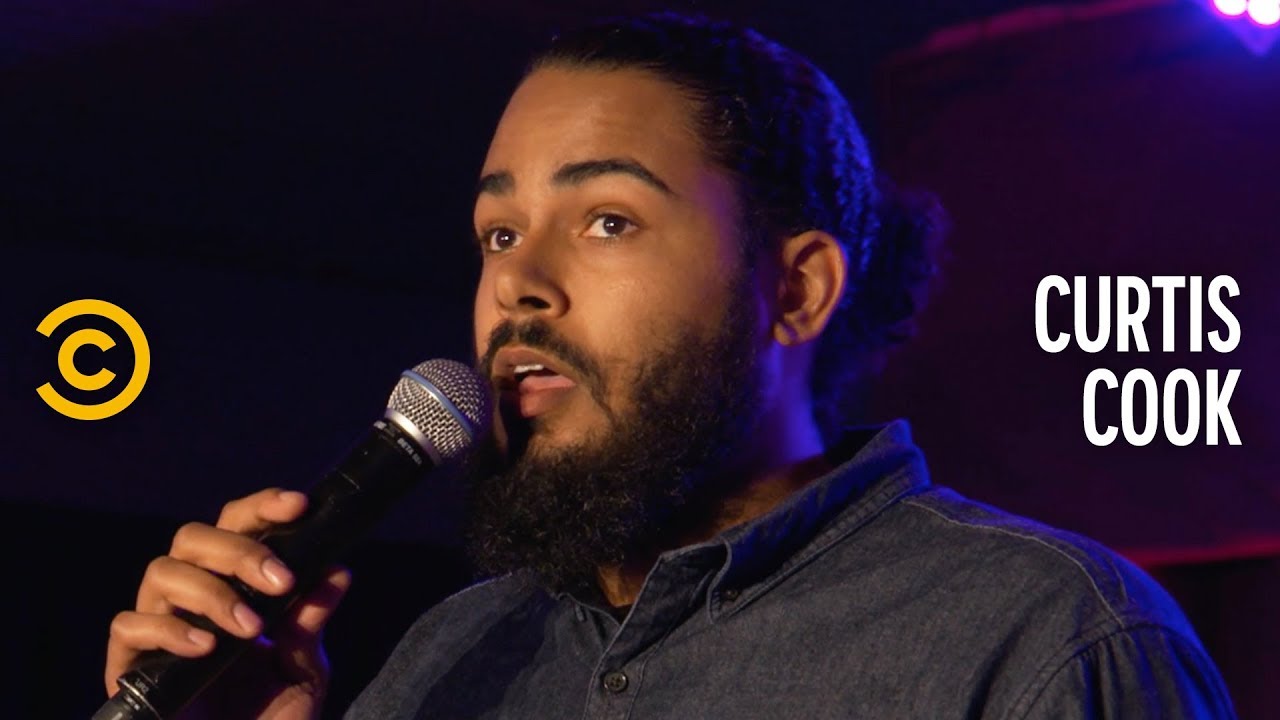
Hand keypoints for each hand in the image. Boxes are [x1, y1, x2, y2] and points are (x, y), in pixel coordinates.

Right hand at [105, 488, 351, 719]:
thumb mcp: (303, 670)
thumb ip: (311, 624)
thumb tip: (337, 571)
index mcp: (234, 586)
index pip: (237, 526)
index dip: (263, 508)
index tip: (299, 506)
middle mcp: (191, 598)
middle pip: (193, 537)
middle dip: (240, 551)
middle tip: (280, 582)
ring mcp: (158, 628)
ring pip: (162, 572)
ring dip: (212, 592)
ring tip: (250, 628)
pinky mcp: (128, 665)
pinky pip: (130, 627)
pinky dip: (168, 630)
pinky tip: (206, 647)